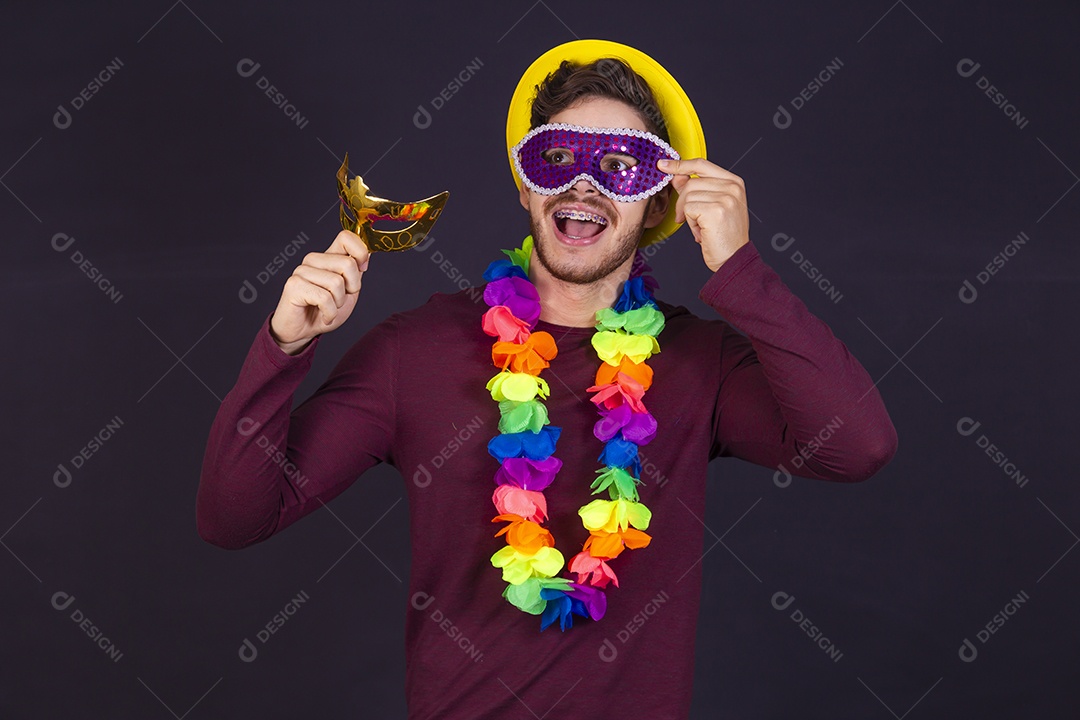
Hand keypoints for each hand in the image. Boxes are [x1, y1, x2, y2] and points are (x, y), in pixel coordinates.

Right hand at [269, 230, 370, 354]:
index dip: (360, 252)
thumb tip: (366, 254)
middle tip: (339, 299)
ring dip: (338, 303)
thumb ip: (356, 272)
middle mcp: (313, 260)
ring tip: (328, 308)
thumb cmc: (324, 310)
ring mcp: (302, 271)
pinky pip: (324, 298)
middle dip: (351, 288)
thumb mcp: (349, 291)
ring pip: (337, 283)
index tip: (362, 269)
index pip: (346, 237)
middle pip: (347, 264)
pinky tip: (323, 316)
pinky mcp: (294, 285)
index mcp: (328, 257)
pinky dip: (329, 313)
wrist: (303, 331)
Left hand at [658, 157, 749, 271]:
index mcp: (734, 182)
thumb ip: (695, 189)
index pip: (701, 164)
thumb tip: (676, 175)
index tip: (664, 165)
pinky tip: (702, 232)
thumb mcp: (711, 207)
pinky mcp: (715, 210)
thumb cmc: (724, 236)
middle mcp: (732, 187)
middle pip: (690, 183)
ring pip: (687, 196)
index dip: (680, 164)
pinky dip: (690, 223)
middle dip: (683, 203)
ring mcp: (725, 198)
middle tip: (692, 219)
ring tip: (703, 227)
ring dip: (689, 215)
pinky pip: (688, 209)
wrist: (734, 258)